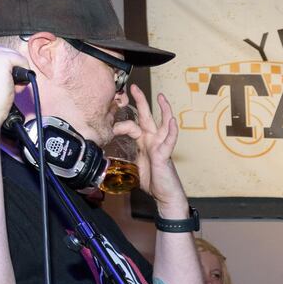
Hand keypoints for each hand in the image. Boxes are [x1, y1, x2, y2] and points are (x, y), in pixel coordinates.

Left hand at [112, 84, 186, 216]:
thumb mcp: (133, 166)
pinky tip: (172, 121)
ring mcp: (160, 146)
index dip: (120, 125)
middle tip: (134, 87)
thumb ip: (125, 157)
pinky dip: (172, 130)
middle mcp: (153, 141)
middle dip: (141, 101)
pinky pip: (170, 140)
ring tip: (162, 97)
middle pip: (147, 117)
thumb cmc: (153, 181)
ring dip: (164, 110)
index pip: (131, 126)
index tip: (110, 129)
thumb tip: (109, 156)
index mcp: (144, 142)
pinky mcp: (165, 154)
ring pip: (164, 124)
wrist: (165, 196)